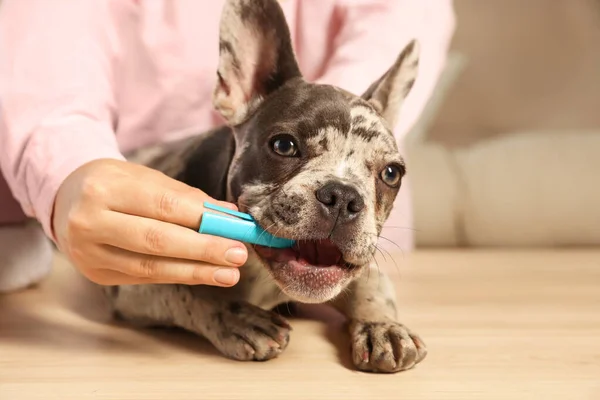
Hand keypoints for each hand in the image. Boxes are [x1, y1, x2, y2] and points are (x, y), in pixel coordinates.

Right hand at [52, 159, 247, 285]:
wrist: (67, 199)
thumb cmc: (116, 185)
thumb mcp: (146, 178)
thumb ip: (186, 197)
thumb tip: (229, 216)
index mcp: (104, 187)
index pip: (163, 205)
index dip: (203, 219)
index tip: (237, 228)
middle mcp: (89, 221)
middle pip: (156, 240)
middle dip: (203, 249)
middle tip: (239, 255)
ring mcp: (90, 253)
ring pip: (151, 267)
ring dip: (196, 271)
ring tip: (229, 274)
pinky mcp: (97, 274)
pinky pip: (145, 277)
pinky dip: (178, 275)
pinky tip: (204, 274)